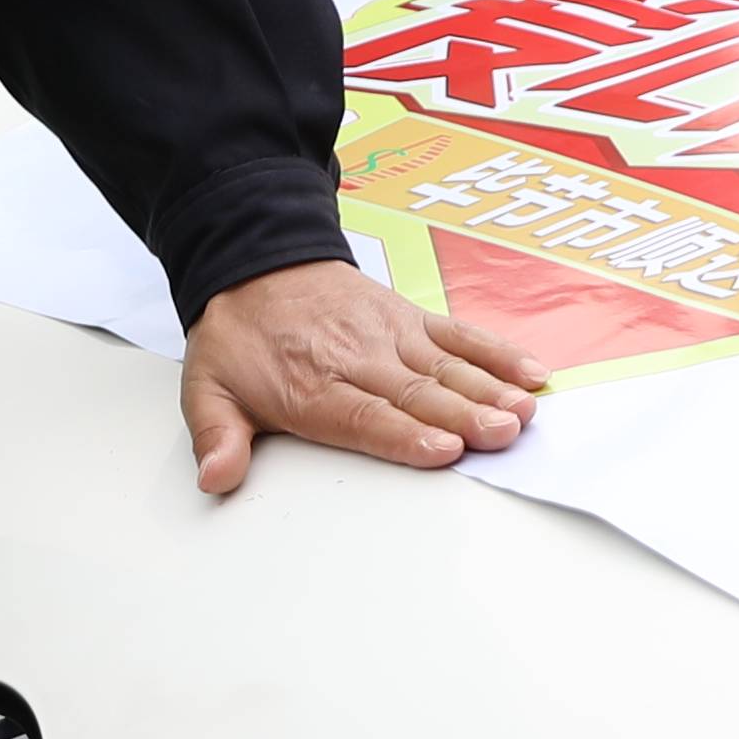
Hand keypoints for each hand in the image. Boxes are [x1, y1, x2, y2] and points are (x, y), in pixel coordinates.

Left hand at [178, 262, 540, 495]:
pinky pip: (459, 334)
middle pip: (417, 393)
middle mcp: (358, 359)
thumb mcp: (207, 386)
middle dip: (464, 415)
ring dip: (489, 389)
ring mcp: (391, 335)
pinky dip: (496, 351)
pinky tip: (530, 373)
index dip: (406, 434)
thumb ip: (216, 435)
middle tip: (503, 433)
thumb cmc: (240, 337)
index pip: (365, 416)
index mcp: (312, 385)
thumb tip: (215, 477)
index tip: (443, 448)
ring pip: (446, 366)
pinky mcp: (411, 318)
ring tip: (523, 411)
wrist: (253, 261)